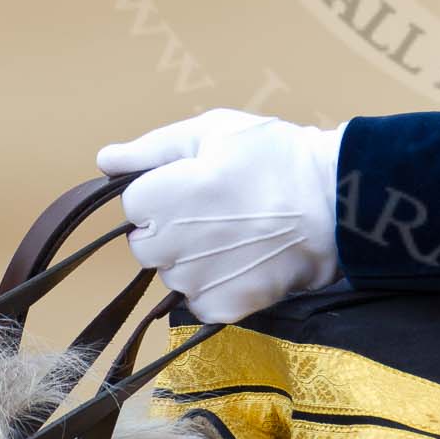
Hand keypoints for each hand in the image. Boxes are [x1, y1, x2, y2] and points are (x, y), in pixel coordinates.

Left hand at [95, 111, 344, 324]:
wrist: (335, 203)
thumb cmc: (275, 157)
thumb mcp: (216, 130)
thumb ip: (152, 147)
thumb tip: (104, 159)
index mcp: (161, 197)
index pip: (132, 203)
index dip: (164, 189)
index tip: (198, 182)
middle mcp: (169, 245)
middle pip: (145, 243)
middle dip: (171, 226)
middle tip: (218, 208)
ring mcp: (194, 282)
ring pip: (173, 272)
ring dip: (193, 257)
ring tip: (239, 232)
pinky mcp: (222, 308)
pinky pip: (199, 299)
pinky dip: (216, 284)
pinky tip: (245, 259)